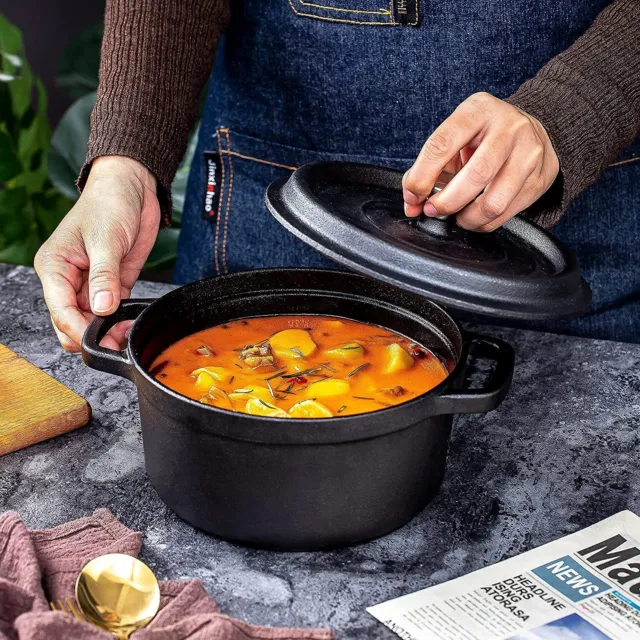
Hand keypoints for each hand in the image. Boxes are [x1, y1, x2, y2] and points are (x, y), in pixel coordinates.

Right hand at [35, 156, 159, 351]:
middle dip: (91, 335)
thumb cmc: (109, 203)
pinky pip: (112, 313)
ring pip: (91, 321)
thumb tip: (101, 309)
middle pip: (71, 322)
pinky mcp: (112, 285)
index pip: (60, 310)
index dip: (78, 329)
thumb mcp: (106, 240)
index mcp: (54, 267)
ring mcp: (90, 284)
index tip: (98, 341)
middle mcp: (68, 279)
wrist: (131, 188)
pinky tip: (130, 324)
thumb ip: (104, 277)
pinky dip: (119, 322)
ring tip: (126, 332)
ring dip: (107, 331)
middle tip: (116, 341)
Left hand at [403, 92, 558, 231]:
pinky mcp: (539, 179)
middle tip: (433, 210)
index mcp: (478, 110)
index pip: (442, 144)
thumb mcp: (456, 136)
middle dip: (446, 202)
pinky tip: (474, 216)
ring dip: (467, 218)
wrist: (532, 130)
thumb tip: (411, 204)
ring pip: (493, 202)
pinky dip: (482, 223)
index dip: (422, 177)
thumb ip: (429, 168)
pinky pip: (505, 213)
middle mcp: (509, 128)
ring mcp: (528, 154)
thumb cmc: (484, 136)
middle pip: (475, 176)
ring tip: (457, 216)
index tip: (413, 196)